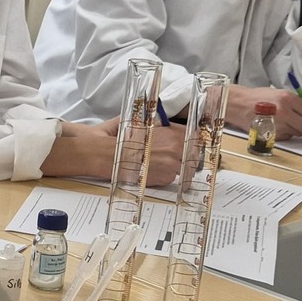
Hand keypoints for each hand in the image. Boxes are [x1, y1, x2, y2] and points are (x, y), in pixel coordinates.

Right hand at [42, 120, 183, 186]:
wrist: (107, 154)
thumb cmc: (120, 138)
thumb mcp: (139, 122)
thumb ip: (156, 123)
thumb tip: (164, 121)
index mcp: (172, 132)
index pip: (194, 137)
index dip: (191, 143)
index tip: (187, 146)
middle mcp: (176, 147)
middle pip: (194, 155)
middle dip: (187, 158)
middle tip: (176, 159)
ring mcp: (172, 164)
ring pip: (186, 169)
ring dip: (178, 169)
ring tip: (163, 167)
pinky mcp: (165, 178)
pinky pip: (174, 179)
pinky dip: (166, 177)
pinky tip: (154, 173)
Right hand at [225, 85, 301, 139]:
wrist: (238, 105)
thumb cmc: (260, 98)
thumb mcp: (281, 94)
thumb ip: (299, 104)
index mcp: (289, 99)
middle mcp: (285, 112)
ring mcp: (278, 125)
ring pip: (299, 134)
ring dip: (298, 131)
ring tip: (286, 122)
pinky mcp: (272, 135)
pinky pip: (288, 138)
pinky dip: (286, 134)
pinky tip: (277, 127)